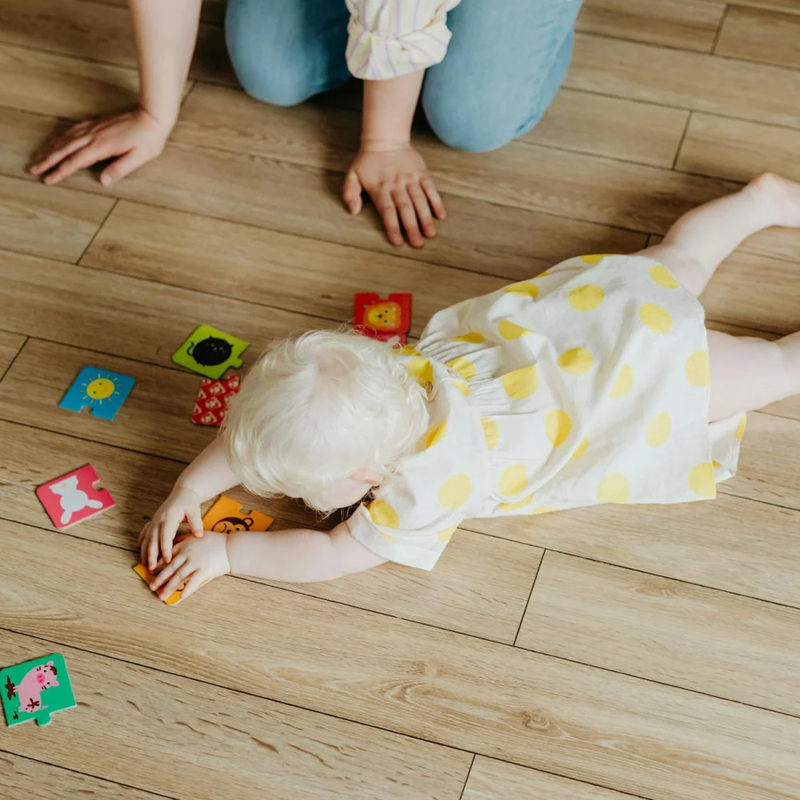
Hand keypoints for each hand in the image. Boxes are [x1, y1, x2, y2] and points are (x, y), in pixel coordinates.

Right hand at [30, 107, 171, 186]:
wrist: (152, 116)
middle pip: (65, 150)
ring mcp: (94, 128)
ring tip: (40, 157)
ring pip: (66, 139)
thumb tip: (103, 181)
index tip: (48, 179)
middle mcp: (93, 136)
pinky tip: (58, 141)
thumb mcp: (139, 158)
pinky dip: (62, 137)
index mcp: (102, 147)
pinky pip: (74, 130)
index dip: (60, 171)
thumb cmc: (149, 139)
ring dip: (52, 149)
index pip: (75, 162)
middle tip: (34, 169)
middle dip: (48, 161)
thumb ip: (120, 169)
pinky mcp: (97, 124)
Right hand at [138, 485, 203, 570]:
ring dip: (145, 551)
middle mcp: (159, 519)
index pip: (166, 536)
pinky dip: (142, 541)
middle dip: (151, 554)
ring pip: (147, 538)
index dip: (165, 549)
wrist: (183, 492)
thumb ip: (196, 523)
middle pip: (153, 539)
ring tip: (144, 564)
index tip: (167, 560)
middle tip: (152, 568)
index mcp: (169, 517)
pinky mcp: (154, 521)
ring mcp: (155, 520)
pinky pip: (145, 532)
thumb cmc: (189, 502)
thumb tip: (199, 535)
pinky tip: (140, 549)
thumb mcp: (194, 511)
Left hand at [149, 532, 230, 601]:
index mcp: (185, 545)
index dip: (158, 565)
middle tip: (152, 587)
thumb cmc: (216, 542)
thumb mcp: (198, 535)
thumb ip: (186, 539)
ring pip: (178, 576)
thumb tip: (175, 542)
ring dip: (169, 587)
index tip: (151, 572)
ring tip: (162, 595)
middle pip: (170, 568)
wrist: (231, 547)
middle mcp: (188, 554)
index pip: (168, 556)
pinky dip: (186, 590)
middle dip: (159, 579)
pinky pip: (193, 582)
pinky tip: (181, 596)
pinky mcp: (204, 571)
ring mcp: (196, 562)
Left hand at [343, 142, 445, 247]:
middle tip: (418, 245)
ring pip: (419, 201)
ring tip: (430, 234)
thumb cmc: (368, 160)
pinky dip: (436, 201)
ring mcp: (411, 179)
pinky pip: (430, 189)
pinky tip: (441, 215)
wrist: (386, 137)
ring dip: (426, 218)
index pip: (387, 211)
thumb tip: (353, 211)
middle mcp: (397, 185)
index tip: (398, 242)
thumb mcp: (352, 174)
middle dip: (412, 228)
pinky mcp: (422, 173)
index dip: (393, 227)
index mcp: (380, 188)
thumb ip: (350, 192)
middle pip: (405, 209)